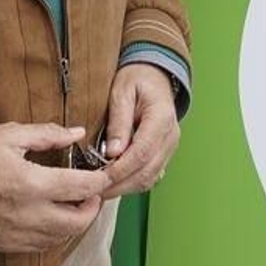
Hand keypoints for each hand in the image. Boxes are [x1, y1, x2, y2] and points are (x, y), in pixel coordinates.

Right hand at [0, 123, 110, 251]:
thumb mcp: (11, 135)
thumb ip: (48, 134)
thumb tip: (77, 133)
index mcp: (32, 184)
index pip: (81, 188)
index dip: (100, 181)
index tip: (104, 175)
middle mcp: (29, 214)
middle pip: (78, 221)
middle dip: (92, 207)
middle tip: (92, 193)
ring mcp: (17, 233)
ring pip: (61, 237)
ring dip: (75, 223)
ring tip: (74, 205)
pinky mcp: (6, 243)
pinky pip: (41, 246)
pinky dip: (55, 234)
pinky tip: (53, 219)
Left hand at [101, 64, 179, 198]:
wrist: (155, 74)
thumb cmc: (138, 78)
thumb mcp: (122, 91)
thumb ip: (118, 121)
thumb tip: (113, 152)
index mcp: (161, 118)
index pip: (142, 153)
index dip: (120, 170)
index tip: (100, 178)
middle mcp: (170, 136)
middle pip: (147, 171)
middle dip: (120, 185)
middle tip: (95, 190)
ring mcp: (170, 146)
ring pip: (150, 178)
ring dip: (126, 187)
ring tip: (101, 189)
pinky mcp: (164, 152)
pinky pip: (151, 175)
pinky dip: (133, 183)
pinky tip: (115, 183)